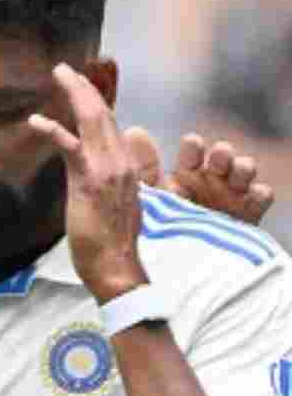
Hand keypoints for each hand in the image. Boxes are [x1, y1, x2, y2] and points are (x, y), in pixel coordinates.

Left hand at [28, 64, 148, 302]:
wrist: (117, 265)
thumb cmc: (112, 242)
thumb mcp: (115, 205)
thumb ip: (107, 183)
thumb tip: (97, 176)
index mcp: (127, 166)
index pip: (111, 125)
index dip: (96, 102)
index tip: (82, 85)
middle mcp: (121, 162)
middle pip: (104, 113)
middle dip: (84, 87)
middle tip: (65, 69)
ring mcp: (108, 169)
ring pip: (92, 119)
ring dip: (74, 93)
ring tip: (59, 74)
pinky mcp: (89, 180)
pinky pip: (70, 147)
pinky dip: (53, 129)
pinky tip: (35, 120)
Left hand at [123, 127, 273, 224]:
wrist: (177, 264)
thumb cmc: (160, 226)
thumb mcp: (150, 197)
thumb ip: (144, 168)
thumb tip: (135, 131)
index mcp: (186, 173)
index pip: (193, 149)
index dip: (194, 146)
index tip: (192, 147)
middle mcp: (210, 179)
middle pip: (222, 155)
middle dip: (222, 153)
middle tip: (219, 158)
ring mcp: (231, 194)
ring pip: (244, 169)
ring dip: (243, 167)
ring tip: (236, 173)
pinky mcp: (248, 213)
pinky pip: (261, 195)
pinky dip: (259, 192)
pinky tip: (251, 195)